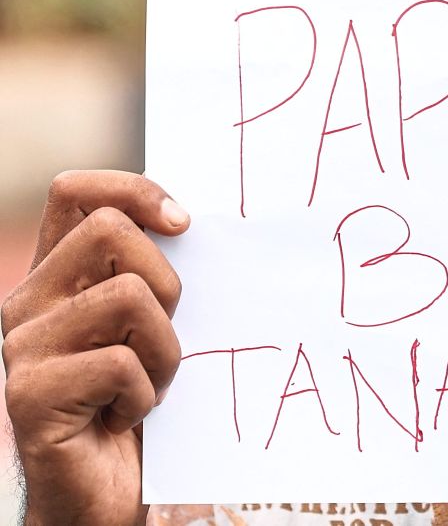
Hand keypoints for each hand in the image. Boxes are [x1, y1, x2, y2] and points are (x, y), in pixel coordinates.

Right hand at [2, 171, 188, 525]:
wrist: (105, 493)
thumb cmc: (138, 400)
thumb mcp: (151, 324)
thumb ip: (151, 274)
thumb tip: (189, 221)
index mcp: (57, 277)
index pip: (76, 193)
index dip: (133, 190)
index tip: (182, 223)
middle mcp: (29, 303)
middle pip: (110, 231)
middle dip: (166, 281)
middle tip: (162, 336)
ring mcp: (24, 348)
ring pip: (129, 295)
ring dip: (164, 349)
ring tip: (147, 385)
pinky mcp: (31, 394)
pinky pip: (122, 364)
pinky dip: (145, 393)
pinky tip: (126, 416)